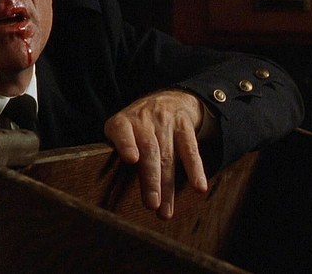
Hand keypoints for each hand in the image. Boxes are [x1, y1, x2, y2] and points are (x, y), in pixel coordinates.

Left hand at [104, 90, 208, 218]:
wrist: (167, 99)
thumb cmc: (136, 128)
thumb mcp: (122, 131)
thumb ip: (117, 154)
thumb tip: (112, 193)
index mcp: (122, 123)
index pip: (122, 131)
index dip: (126, 144)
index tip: (131, 159)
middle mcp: (144, 120)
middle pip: (149, 151)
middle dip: (150, 180)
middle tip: (151, 204)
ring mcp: (165, 123)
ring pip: (168, 156)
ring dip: (168, 186)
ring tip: (165, 211)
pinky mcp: (184, 127)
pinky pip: (190, 150)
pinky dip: (195, 170)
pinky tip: (199, 188)